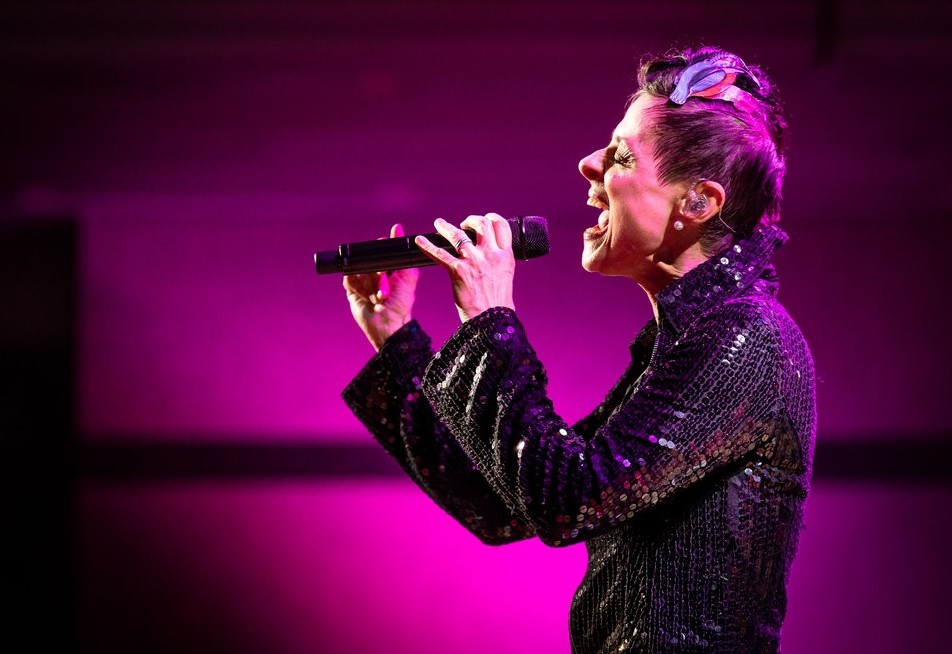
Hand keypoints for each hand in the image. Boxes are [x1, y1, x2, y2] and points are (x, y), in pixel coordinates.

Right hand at [343, 224, 419, 350]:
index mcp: (386, 265)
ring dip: (371, 284)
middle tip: (385, 287)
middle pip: (367, 258)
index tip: (386, 267)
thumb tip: (397, 228)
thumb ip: (402, 253)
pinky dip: (361, 288)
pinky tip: (369, 298)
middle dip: (378, 274)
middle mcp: (372, 269)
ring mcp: (360, 278)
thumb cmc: (400, 302)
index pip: (378, 249)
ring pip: (359, 269)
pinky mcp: (351, 288)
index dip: (380, 253)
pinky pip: (350, 279)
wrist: (387, 323)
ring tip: (380, 297)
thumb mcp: (407, 276)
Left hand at [414, 213, 514, 321]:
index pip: (501, 226)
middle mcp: (490, 255)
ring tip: (439, 224)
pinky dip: (427, 246)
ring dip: (446, 227)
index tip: (485, 220)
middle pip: (481, 224)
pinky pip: (439, 254)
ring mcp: (474, 261)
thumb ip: (497, 261)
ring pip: (458, 235)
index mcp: (505, 255)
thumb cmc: (497, 304)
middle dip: (471, 220)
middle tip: (463, 225)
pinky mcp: (458, 271)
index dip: (492, 218)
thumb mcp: (505, 276)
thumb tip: (491, 254)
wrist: (491, 321)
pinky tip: (419, 241)